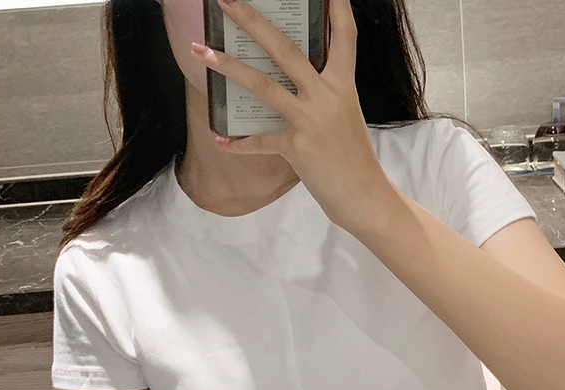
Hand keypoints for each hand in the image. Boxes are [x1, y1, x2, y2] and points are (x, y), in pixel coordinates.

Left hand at [190, 0, 394, 230]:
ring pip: (263, 85)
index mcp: (342, 84)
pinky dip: (240, 144)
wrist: (363, 195)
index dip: (336, 6)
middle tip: (226, 0)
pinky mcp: (297, 149)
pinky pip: (260, 142)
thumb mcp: (344, 114)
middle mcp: (326, 96)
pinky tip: (221, 141)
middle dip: (252, 21)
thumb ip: (322, 93)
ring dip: (228, 66)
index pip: (343, 35)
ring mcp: (310, 121)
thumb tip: (290, 80)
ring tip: (201, 51)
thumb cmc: (353, 157)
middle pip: (285, 49)